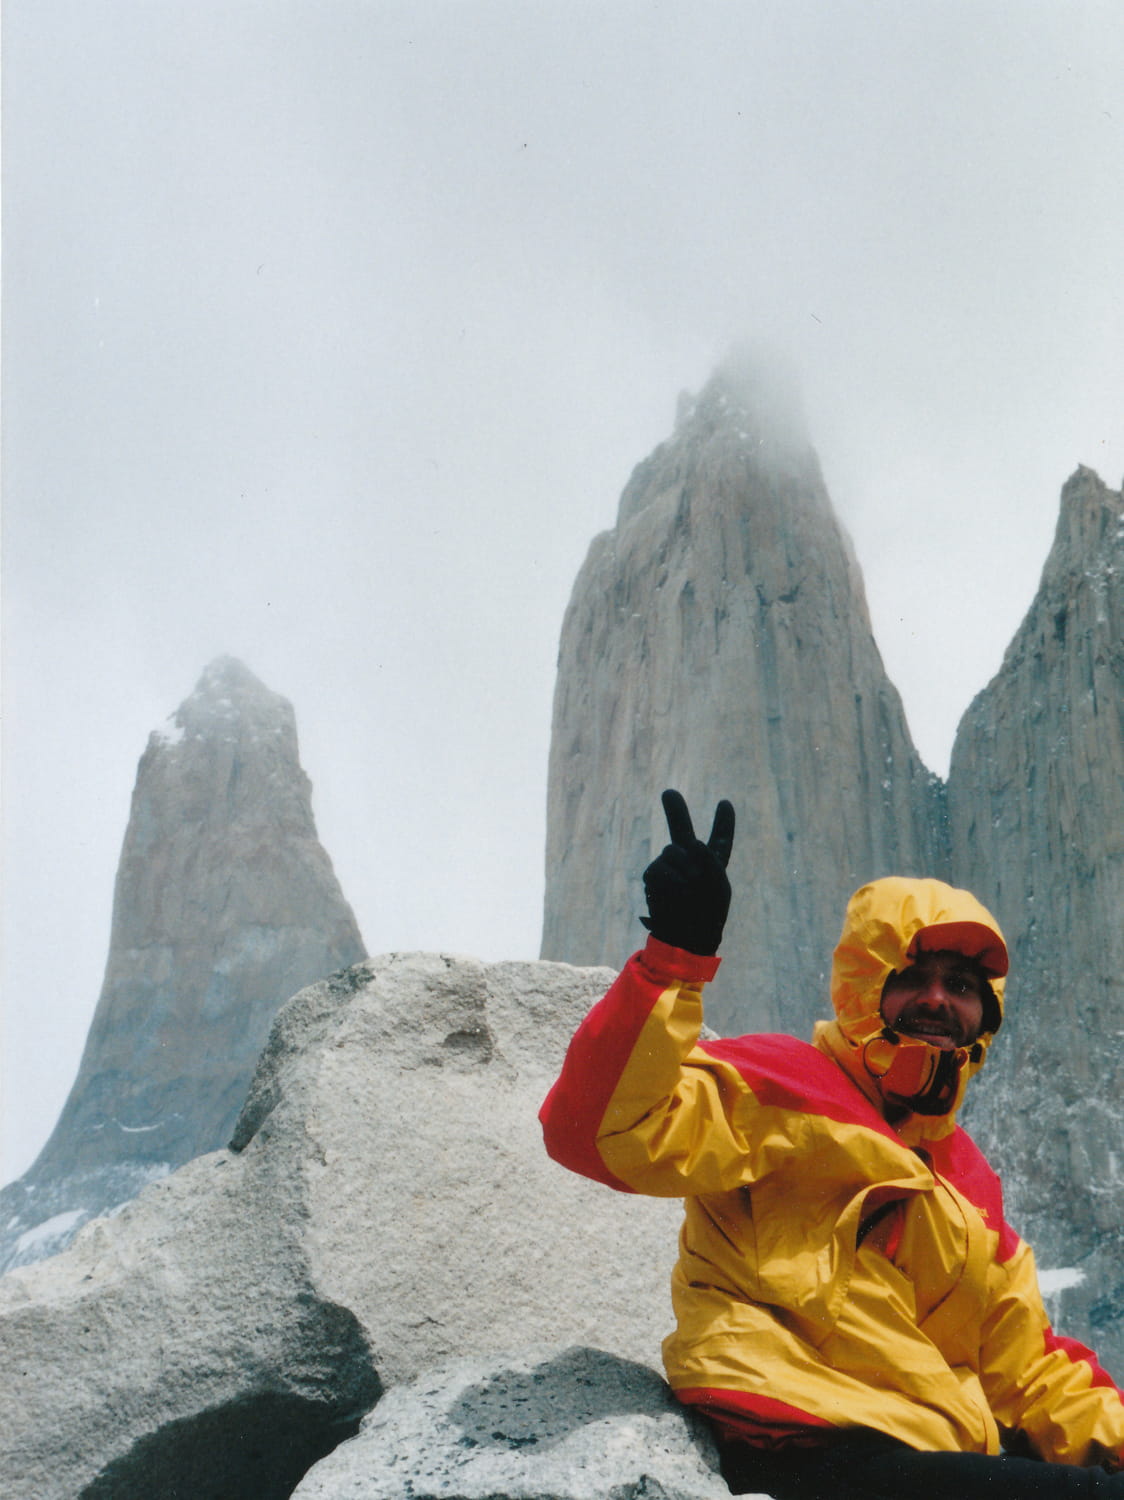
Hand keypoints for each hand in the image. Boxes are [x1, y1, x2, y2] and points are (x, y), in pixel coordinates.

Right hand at [640, 789, 735, 955]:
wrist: (685, 939)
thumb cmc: (707, 915)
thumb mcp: (719, 888)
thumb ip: (710, 860)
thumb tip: (692, 843)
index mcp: (713, 865)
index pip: (720, 840)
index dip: (723, 823)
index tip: (725, 804)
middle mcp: (690, 861)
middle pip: (682, 830)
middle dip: (675, 810)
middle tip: (669, 793)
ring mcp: (669, 866)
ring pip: (671, 851)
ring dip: (681, 870)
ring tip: (688, 892)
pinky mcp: (652, 876)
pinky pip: (658, 869)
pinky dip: (668, 881)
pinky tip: (673, 895)